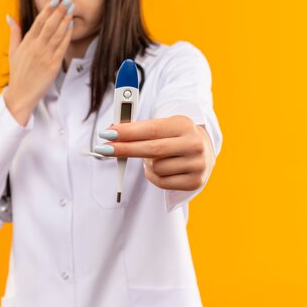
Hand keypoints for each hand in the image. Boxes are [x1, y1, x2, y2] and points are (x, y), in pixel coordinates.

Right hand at [4, 0, 74, 125]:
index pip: (38, 22)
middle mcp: (36, 47)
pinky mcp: (53, 65)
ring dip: (65, 19)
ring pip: (57, 34)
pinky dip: (67, 35)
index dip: (48, 9)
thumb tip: (9, 16)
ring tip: (72, 8)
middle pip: (49, 24)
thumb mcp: (13, 51)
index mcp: (26, 43)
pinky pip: (62, 47)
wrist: (21, 95)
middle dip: (59, 10)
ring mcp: (45, 56)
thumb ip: (14, 33)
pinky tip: (71, 25)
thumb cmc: (18, 74)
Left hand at [95, 115, 214, 190]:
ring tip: (155, 158)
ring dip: (146, 164)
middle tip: (103, 149)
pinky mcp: (195, 182)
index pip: (151, 129)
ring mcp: (197, 164)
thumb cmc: (174, 137)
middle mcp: (193, 144)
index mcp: (184, 124)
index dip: (127, 132)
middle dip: (125, 149)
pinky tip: (162, 168)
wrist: (203, 150)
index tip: (107, 134)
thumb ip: (138, 128)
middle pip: (152, 149)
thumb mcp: (161, 126)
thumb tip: (111, 131)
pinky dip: (154, 176)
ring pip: (155, 168)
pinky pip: (161, 182)